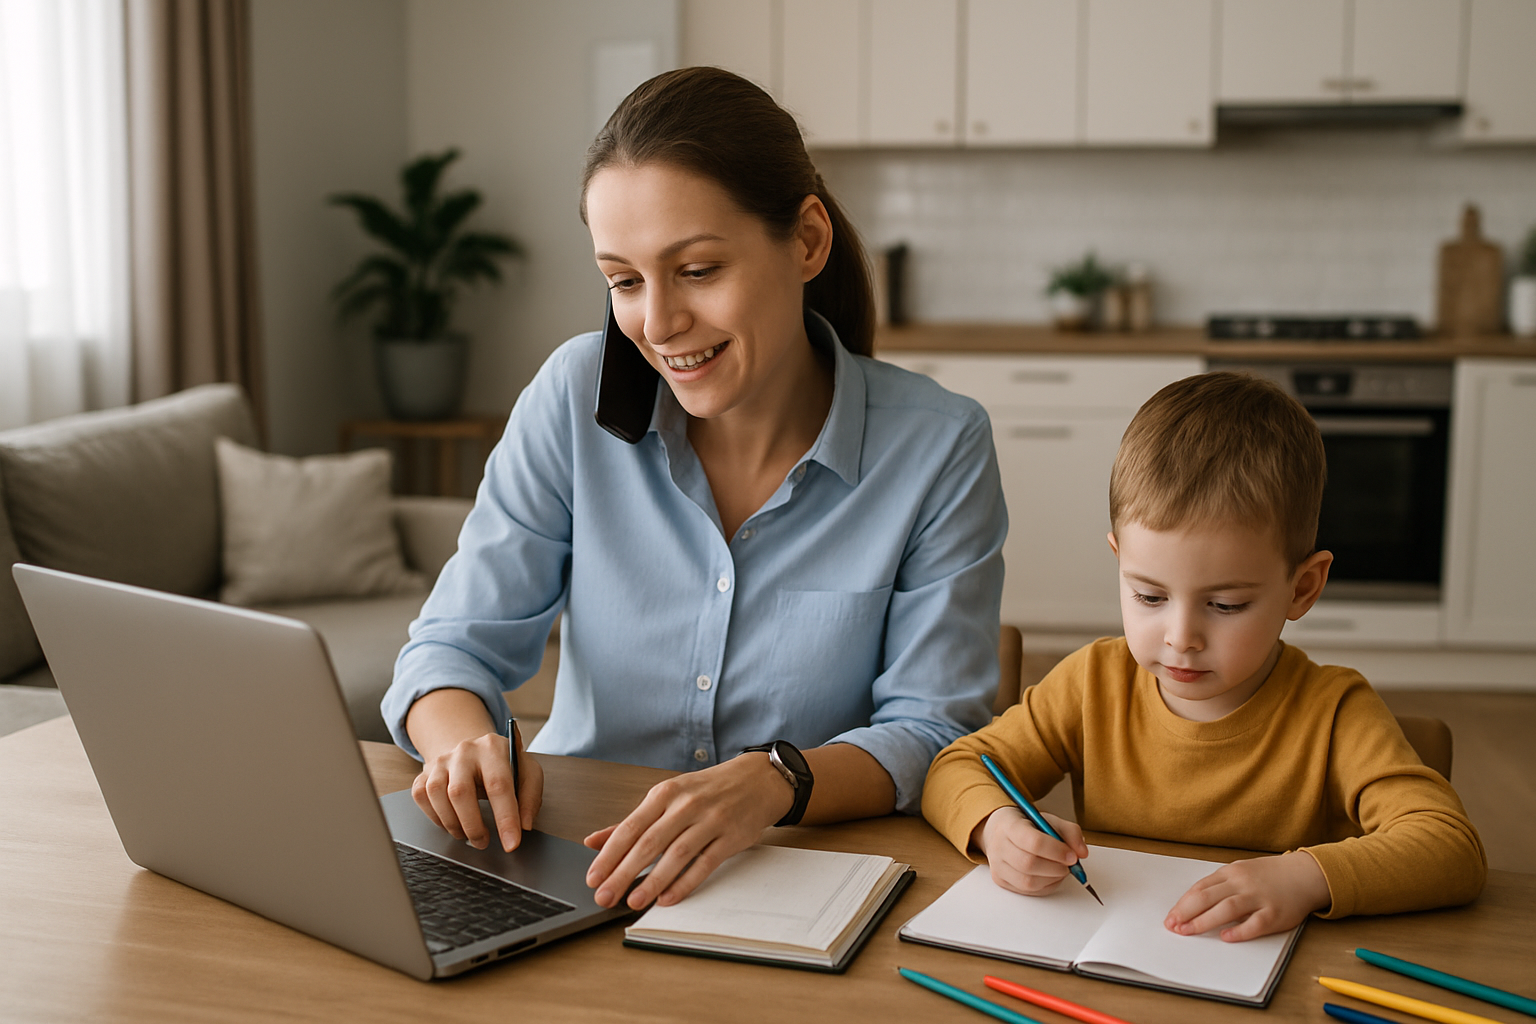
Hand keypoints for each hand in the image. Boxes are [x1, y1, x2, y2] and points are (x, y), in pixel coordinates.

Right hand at [410, 721, 543, 852]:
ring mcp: (441, 761)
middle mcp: (464, 751)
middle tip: (483, 842)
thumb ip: (530, 797)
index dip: (505, 818)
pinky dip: (435, 817)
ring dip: (452, 824)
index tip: (511, 844)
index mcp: (493, 748)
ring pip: (437, 795)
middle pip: (460, 792)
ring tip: (468, 833)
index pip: (498, 785)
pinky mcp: (425, 773)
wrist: (473, 751)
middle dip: (472, 826)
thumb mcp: (527, 772)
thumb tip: (524, 825)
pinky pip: (422, 797)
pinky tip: (450, 821)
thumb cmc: (502, 765)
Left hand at [582, 753, 792, 909]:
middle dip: (623, 873)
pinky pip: (705, 863)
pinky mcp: (731, 837)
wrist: (757, 779)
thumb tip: (592, 841)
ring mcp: (711, 820)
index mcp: (665, 793)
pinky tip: (668, 898)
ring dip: (653, 881)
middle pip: (649, 843)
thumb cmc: (707, 791)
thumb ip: (631, 822)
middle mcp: (686, 805)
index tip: (593, 877)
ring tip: (633, 902)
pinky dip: (686, 882)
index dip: (609, 854)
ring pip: (677, 854)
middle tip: (604, 896)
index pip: (630, 827)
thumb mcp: (667, 797)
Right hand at [973, 806, 1088, 895]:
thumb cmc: (1026, 825)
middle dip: (1056, 868)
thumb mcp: (1048, 820)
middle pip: (1029, 864)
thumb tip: (1082, 853)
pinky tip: (1051, 876)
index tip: (1072, 856)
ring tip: (1060, 869)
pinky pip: (1027, 891)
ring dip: (1052, 879)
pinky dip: (1046, 886)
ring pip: (1028, 882)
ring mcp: (998, 866)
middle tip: (1069, 864)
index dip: (1057, 851)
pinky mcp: (1000, 880)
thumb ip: (1070, 832)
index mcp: (1010, 826)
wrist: (999, 830)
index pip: (1034, 842)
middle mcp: (999, 846)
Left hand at [1165, 851, 1329, 941]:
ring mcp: (1259, 898)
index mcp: (1231, 872)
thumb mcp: (1241, 871)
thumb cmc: (1270, 875)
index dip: (1183, 904)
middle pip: (1208, 897)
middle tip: (1173, 926)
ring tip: (1189, 932)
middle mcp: (1243, 883)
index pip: (1200, 888)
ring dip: (1204, 921)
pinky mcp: (1275, 914)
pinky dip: (1239, 931)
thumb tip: (1194, 903)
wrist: (1305, 874)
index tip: (1171, 917)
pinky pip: (1255, 924)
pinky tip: (1225, 937)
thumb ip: (1221, 885)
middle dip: (1186, 912)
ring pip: (1227, 909)